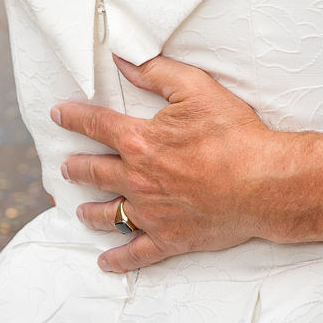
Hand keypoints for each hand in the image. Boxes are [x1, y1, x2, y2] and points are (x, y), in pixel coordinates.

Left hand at [58, 56, 312, 273]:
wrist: (264, 182)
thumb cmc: (233, 133)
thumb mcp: (196, 88)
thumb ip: (156, 72)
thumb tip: (121, 60)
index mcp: (140, 141)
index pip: (96, 125)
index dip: (74, 118)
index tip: (58, 114)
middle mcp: (137, 179)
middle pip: (94, 173)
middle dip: (76, 168)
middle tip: (65, 168)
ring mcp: (151, 213)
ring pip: (108, 214)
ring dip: (90, 212)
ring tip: (80, 211)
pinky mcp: (170, 239)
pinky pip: (137, 253)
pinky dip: (119, 259)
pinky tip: (105, 262)